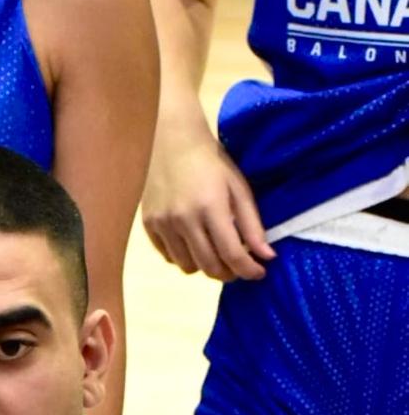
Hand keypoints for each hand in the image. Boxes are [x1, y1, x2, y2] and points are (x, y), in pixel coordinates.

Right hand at [142, 131, 274, 282]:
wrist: (171, 141)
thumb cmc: (211, 161)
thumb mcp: (238, 188)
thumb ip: (252, 224)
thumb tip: (266, 256)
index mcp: (211, 207)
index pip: (232, 254)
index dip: (248, 269)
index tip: (259, 272)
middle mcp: (184, 220)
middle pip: (209, 266)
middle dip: (229, 273)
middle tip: (238, 267)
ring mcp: (163, 224)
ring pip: (188, 267)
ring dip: (205, 267)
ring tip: (215, 253)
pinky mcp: (149, 226)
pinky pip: (170, 257)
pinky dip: (185, 258)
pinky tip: (193, 244)